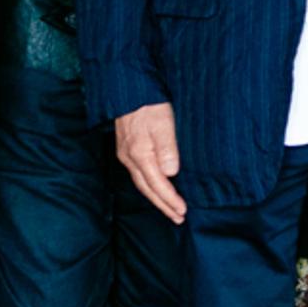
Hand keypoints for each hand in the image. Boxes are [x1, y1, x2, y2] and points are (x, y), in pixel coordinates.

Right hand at [114, 102, 187, 223]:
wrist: (125, 89)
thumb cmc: (147, 104)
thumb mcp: (162, 123)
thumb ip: (167, 148)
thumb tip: (171, 173)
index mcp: (139, 154)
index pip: (157, 185)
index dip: (170, 200)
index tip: (182, 211)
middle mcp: (130, 158)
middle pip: (147, 189)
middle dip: (163, 205)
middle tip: (178, 218)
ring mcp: (126, 154)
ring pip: (141, 183)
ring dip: (156, 198)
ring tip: (170, 209)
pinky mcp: (126, 148)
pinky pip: (138, 174)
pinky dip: (149, 186)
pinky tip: (156, 187)